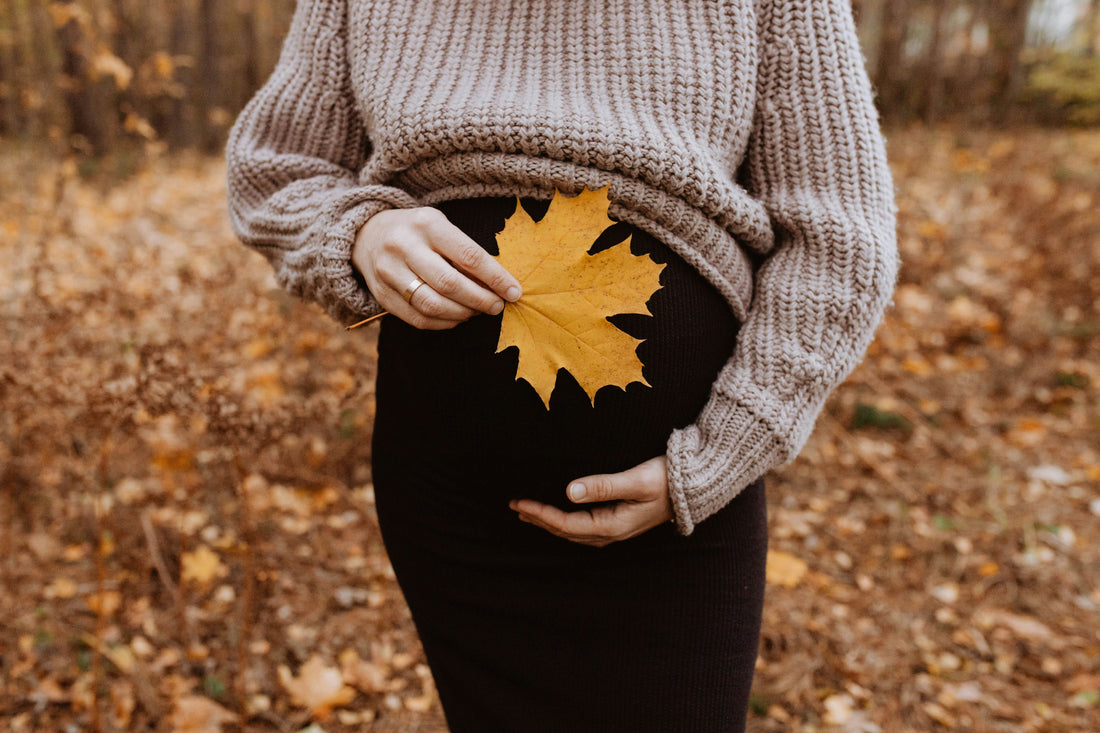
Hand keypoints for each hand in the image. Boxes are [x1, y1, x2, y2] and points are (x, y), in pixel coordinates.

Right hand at [352, 206, 521, 329]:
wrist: (367, 235)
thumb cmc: (417, 231)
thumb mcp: (440, 226)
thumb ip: (465, 252)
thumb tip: (500, 284)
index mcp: (426, 224)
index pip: (468, 256)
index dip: (496, 278)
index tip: (514, 292)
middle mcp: (404, 247)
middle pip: (450, 284)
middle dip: (481, 300)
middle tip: (497, 306)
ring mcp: (389, 273)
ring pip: (433, 305)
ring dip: (463, 314)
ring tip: (478, 312)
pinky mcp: (382, 295)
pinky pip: (418, 318)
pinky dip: (444, 323)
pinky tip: (458, 317)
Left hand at [508, 456, 671, 546]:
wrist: (695, 487)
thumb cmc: (667, 480)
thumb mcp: (636, 480)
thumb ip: (603, 486)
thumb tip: (569, 491)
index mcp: (612, 525)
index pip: (566, 523)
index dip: (540, 515)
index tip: (520, 503)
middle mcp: (612, 532)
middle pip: (566, 531)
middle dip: (539, 520)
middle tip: (515, 506)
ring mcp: (617, 530)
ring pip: (574, 532)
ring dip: (550, 523)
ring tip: (529, 514)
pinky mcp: (621, 522)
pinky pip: (585, 529)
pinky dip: (566, 524)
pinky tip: (560, 516)